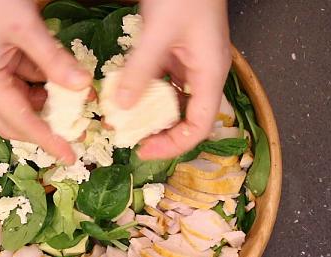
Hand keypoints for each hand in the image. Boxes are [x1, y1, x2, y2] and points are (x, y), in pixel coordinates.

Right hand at [0, 0, 91, 163]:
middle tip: (73, 133)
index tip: (69, 156)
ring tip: (68, 104)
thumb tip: (82, 86)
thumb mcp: (25, 26)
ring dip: (39, 107)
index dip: (47, 141)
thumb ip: (54, 60)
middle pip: (11, 122)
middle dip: (42, 130)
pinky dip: (32, 87)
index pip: (20, 122)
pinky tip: (52, 81)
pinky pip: (10, 86)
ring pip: (12, 105)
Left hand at [116, 0, 230, 159]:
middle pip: (186, 118)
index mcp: (209, 75)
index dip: (173, 145)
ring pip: (171, 101)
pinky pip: (161, 81)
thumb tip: (121, 106)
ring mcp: (189, 63)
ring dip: (149, 112)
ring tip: (123, 120)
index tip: (144, 149)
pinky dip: (143, 90)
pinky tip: (124, 91)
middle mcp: (203, 74)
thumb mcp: (158, 33)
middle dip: (159, 132)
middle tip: (129, 137)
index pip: (198, 127)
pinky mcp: (176, 52)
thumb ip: (140, 70)